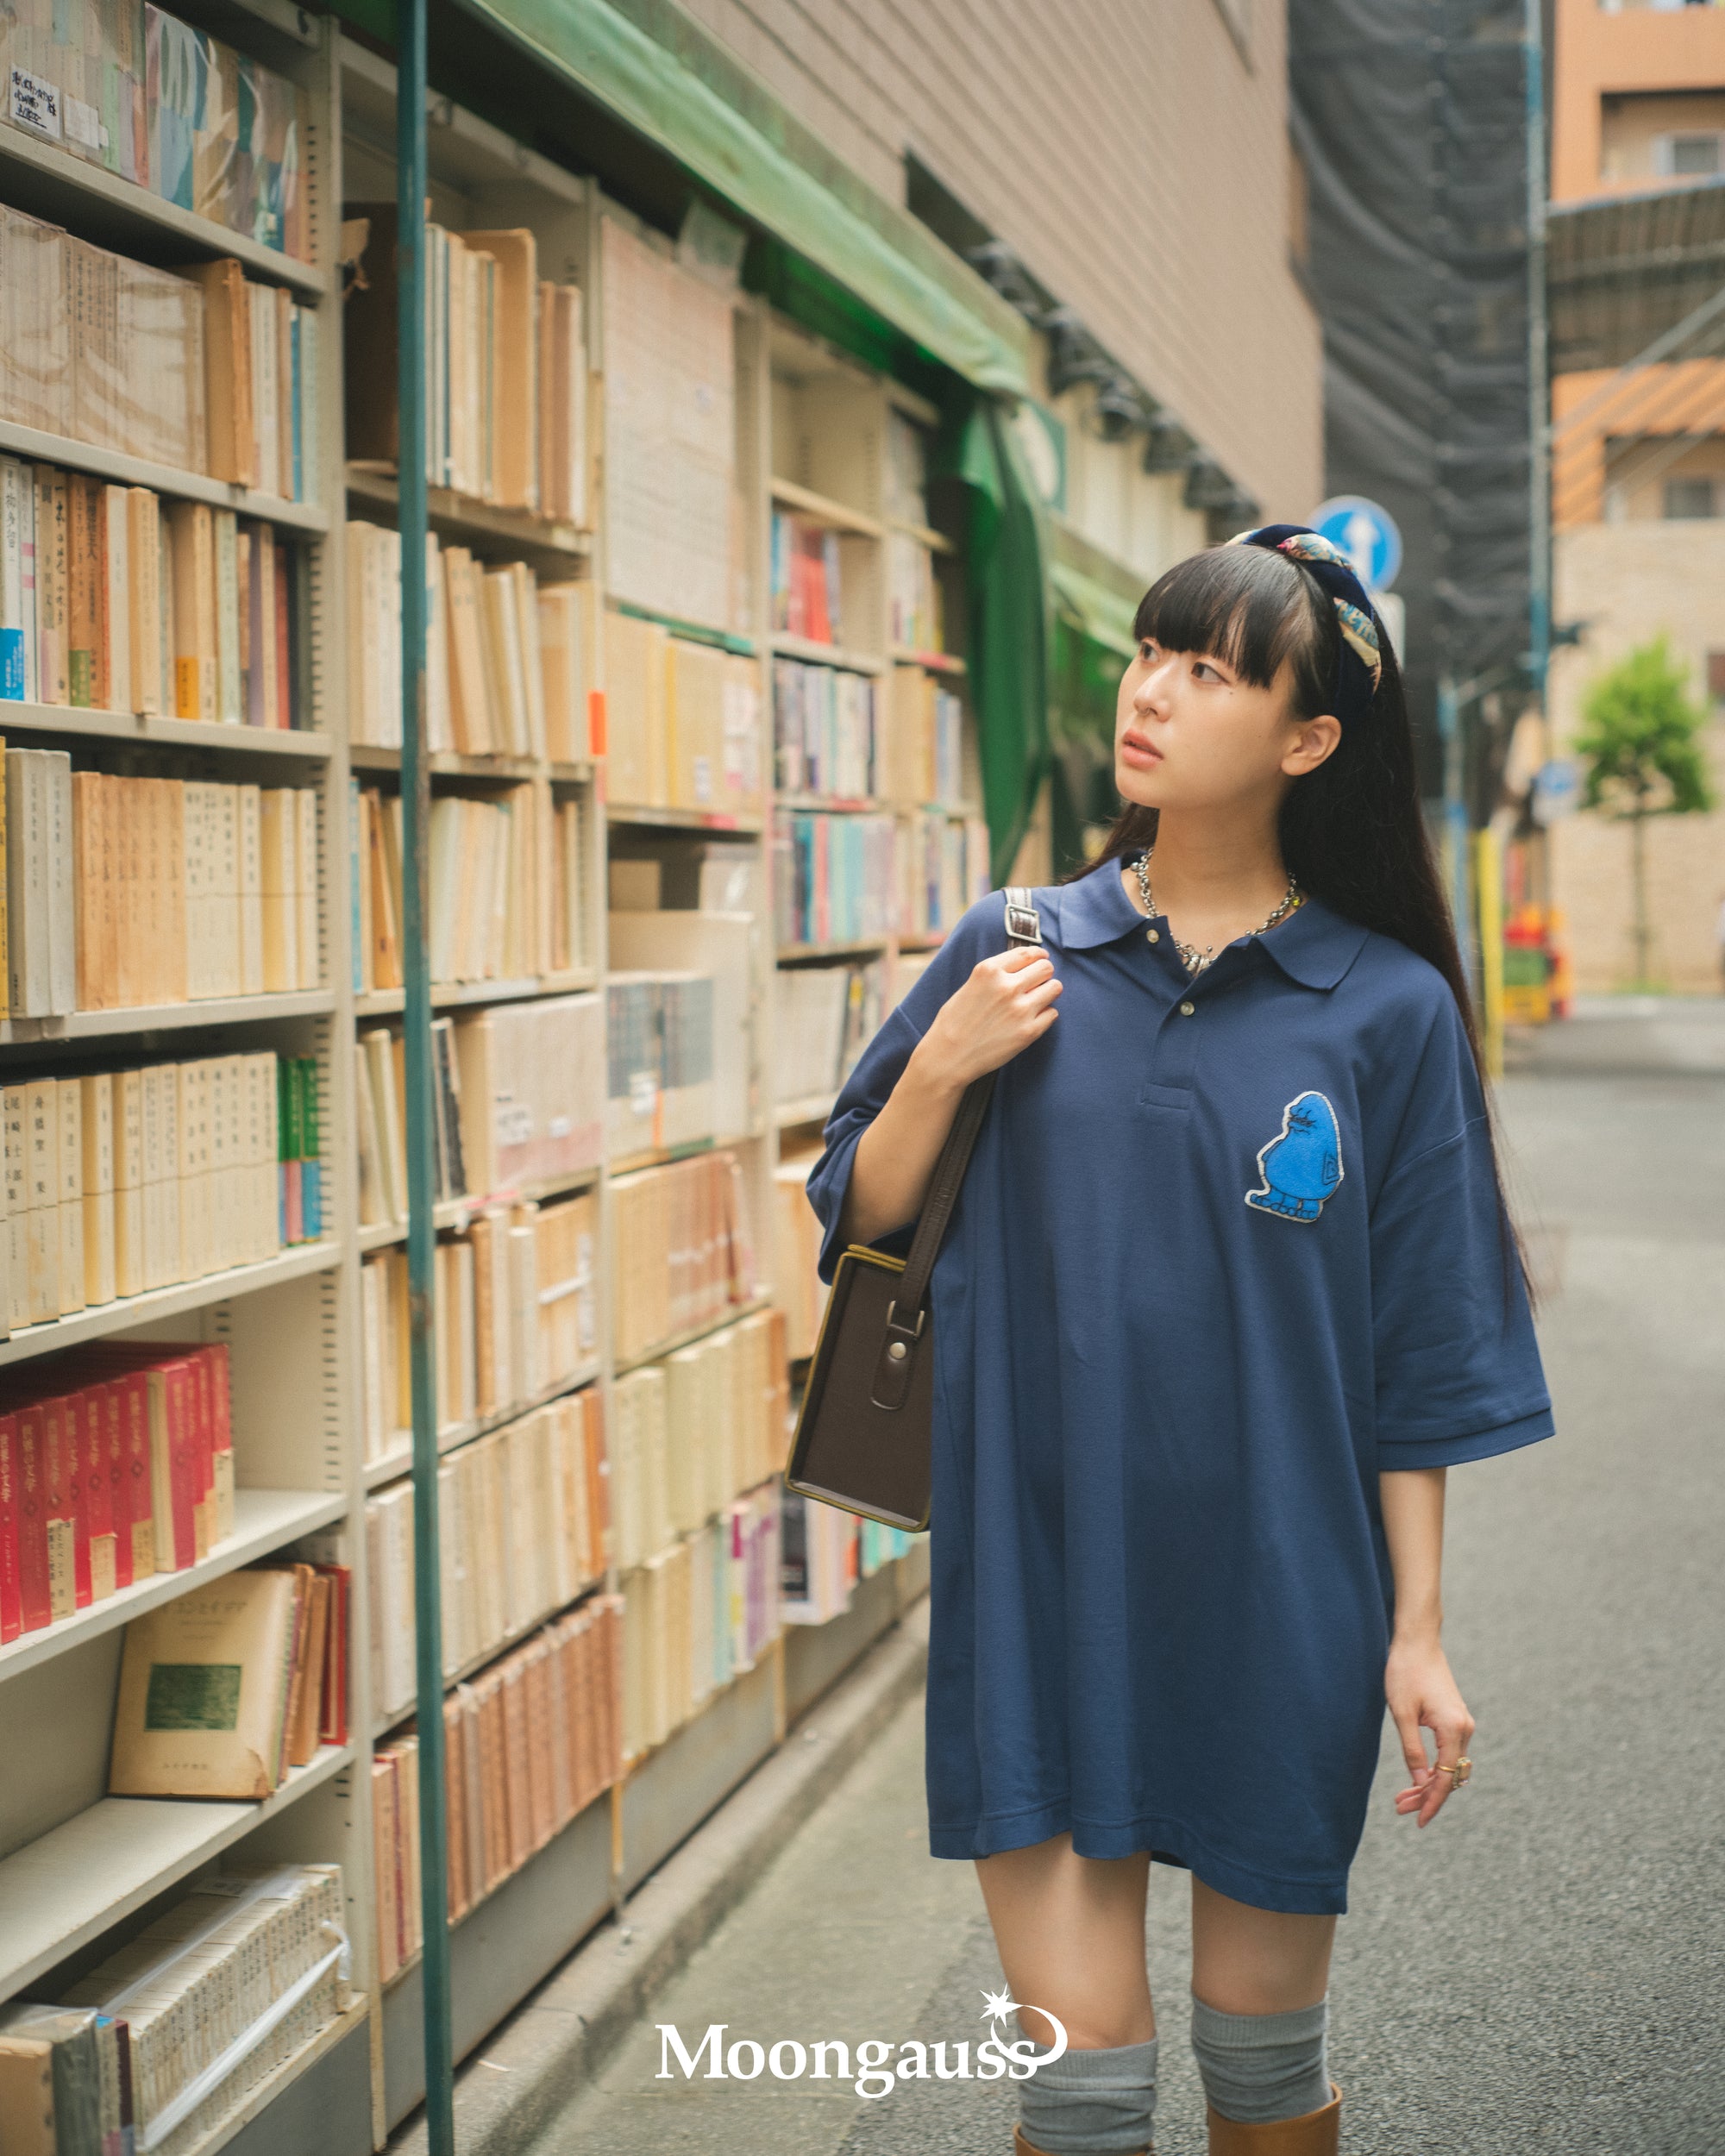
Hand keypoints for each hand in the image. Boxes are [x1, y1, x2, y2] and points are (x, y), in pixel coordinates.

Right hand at [916, 945, 1062, 1091]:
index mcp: (988, 971)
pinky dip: (1045, 1016)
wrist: (948, 1057)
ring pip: (1055, 988)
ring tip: (1036, 1001)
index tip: (1041, 959)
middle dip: (1044, 974)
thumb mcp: (970, 986)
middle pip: (1046, 968)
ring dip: (1048, 992)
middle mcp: (1007, 986)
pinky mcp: (1029, 1031)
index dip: (1038, 955)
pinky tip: (1031, 1021)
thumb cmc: (953, 1023)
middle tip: (1038, 983)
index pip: (1027, 953)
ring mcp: (1020, 1009)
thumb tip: (1022, 968)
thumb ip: (995, 975)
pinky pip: (1052, 1013)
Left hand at [1386, 1636, 1475, 1827]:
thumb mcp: (1402, 1714)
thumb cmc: (1405, 1672)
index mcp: (1453, 1729)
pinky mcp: (1456, 1719)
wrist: (1417, 1642)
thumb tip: (1421, 1783)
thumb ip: (1412, 1750)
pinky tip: (1418, 1777)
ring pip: (1450, 1767)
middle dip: (1427, 1796)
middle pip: (1450, 1777)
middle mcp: (1465, 1729)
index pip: (1445, 1779)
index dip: (1431, 1803)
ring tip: (1404, 1797)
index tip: (1417, 1821)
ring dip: (1431, 1783)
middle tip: (1400, 1808)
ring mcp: (1463, 1724)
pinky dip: (1435, 1768)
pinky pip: (1450, 1754)